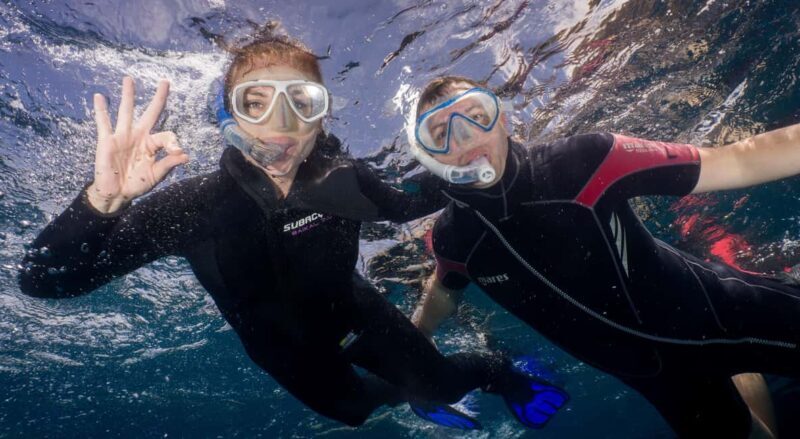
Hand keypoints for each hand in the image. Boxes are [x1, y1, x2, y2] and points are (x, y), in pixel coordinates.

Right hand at [87, 76, 188, 212]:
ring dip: (128, 95)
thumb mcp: (156, 175)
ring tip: (129, 79)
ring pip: (126, 111)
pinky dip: (101, 110)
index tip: (177, 151)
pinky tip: (99, 97)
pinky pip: (103, 123)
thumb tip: (185, 156)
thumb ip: (168, 164)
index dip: (173, 142)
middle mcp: (139, 136)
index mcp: (152, 144)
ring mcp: (122, 136)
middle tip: (165, 81)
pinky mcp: (107, 141)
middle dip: (158, 98)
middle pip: (150, 112)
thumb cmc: (137, 184)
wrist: (117, 194)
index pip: (166, 135)